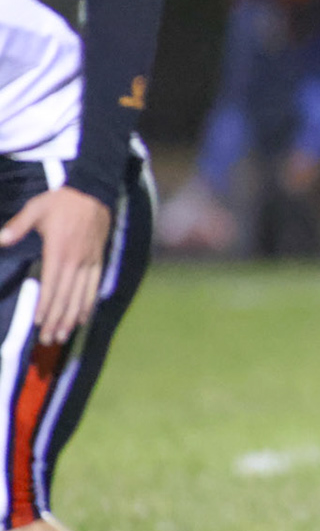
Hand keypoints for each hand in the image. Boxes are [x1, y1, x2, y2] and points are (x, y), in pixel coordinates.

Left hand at [0, 188, 110, 345]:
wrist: (94, 191)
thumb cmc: (61, 200)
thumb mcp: (35, 208)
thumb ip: (18, 226)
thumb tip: (0, 239)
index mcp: (59, 249)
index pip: (52, 284)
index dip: (46, 305)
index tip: (40, 323)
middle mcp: (76, 259)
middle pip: (66, 296)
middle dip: (57, 319)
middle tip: (50, 339)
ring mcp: (89, 260)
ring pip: (81, 295)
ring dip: (72, 318)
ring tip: (64, 335)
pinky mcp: (98, 259)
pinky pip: (94, 286)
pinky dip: (89, 304)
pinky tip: (83, 318)